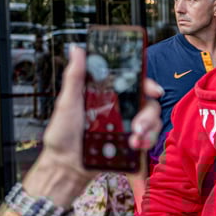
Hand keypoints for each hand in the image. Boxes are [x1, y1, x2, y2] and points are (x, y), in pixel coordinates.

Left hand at [25, 46, 162, 205]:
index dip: (147, 84)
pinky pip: (147, 140)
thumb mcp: (67, 102)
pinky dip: (146, 142)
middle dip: (149, 115)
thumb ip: (75, 76)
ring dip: (149, 130)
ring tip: (134, 140)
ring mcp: (126, 127)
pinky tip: (135, 146)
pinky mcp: (129, 144)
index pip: (133, 84)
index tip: (153, 90)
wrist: (65, 165)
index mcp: (107, 96)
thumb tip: (77, 50)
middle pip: (148, 104)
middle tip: (138, 126)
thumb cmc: (62, 134)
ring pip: (152, 122)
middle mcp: (120, 110)